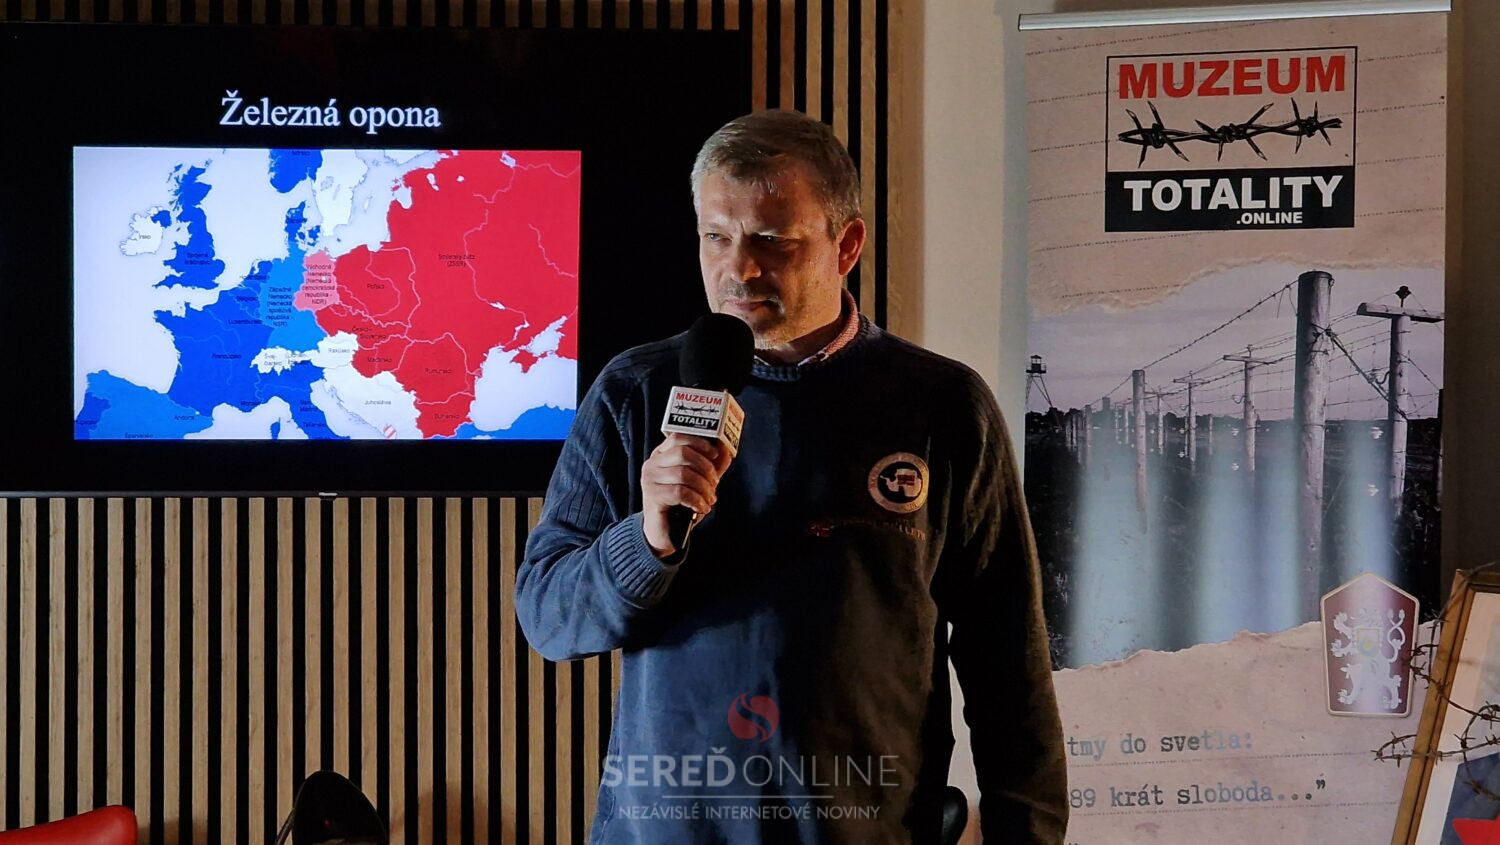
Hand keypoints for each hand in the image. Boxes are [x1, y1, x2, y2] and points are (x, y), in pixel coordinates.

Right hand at [641, 433, 733, 557]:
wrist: (666, 533)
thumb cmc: (681, 505)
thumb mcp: (700, 482)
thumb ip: (712, 465)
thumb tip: (726, 449)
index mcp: (662, 455)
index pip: (679, 437)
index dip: (700, 442)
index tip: (715, 454)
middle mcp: (652, 464)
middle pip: (683, 453)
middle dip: (705, 468)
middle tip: (714, 483)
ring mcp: (650, 480)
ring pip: (683, 474)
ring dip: (703, 488)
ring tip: (709, 499)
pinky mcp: (652, 496)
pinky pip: (680, 492)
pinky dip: (696, 500)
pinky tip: (702, 507)